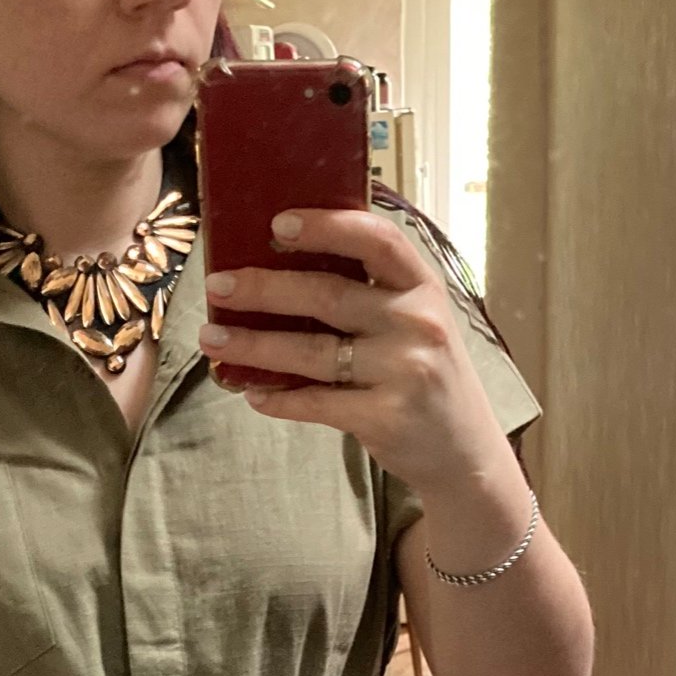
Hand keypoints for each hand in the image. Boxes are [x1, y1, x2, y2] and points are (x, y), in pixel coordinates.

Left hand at [197, 206, 507, 491]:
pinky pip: (316, 403)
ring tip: (212, 338)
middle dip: (263, 289)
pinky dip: (279, 399)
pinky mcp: (384, 417)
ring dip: (253, 346)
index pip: (376, 240)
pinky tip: (252, 392)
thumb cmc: (426, 375)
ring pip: (311, 352)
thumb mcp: (418, 322)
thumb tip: (285, 267)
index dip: (327, 226)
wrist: (464, 452)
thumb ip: (373, 295)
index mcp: (422, 286)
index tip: (278, 222)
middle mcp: (416, 322)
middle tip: (217, 284)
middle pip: (327, 295)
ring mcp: (402, 371)